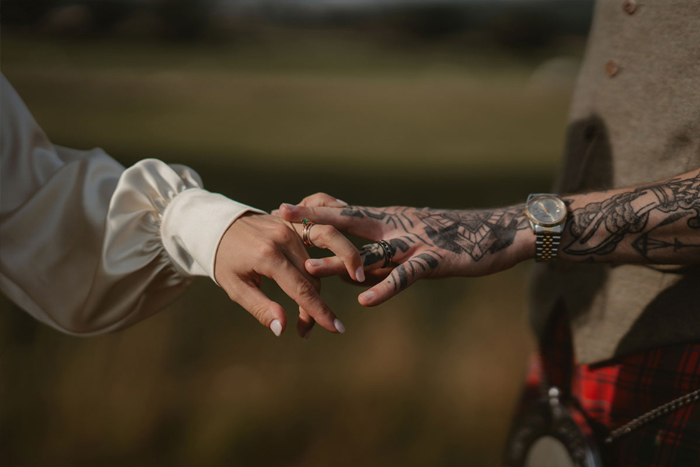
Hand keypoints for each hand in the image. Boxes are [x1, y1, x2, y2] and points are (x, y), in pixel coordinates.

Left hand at [214, 212, 362, 337]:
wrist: (219, 225)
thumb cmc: (225, 260)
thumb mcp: (235, 287)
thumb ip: (260, 308)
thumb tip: (282, 329)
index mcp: (267, 255)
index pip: (302, 289)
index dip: (320, 311)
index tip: (336, 329)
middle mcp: (284, 238)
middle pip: (314, 279)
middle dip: (315, 307)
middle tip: (303, 329)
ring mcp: (292, 228)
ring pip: (318, 264)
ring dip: (319, 289)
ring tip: (315, 309)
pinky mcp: (296, 224)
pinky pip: (321, 243)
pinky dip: (328, 262)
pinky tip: (334, 275)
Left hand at [280, 194, 533, 306]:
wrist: (499, 234)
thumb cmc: (455, 239)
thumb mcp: (413, 244)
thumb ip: (383, 256)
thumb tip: (354, 275)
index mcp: (390, 220)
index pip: (345, 213)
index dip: (315, 211)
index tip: (282, 208)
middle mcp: (397, 226)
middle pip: (348, 220)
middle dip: (313, 220)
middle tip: (280, 215)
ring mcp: (415, 241)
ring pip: (371, 252)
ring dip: (340, 262)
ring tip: (309, 268)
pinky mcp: (435, 260)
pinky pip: (406, 276)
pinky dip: (384, 287)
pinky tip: (364, 299)